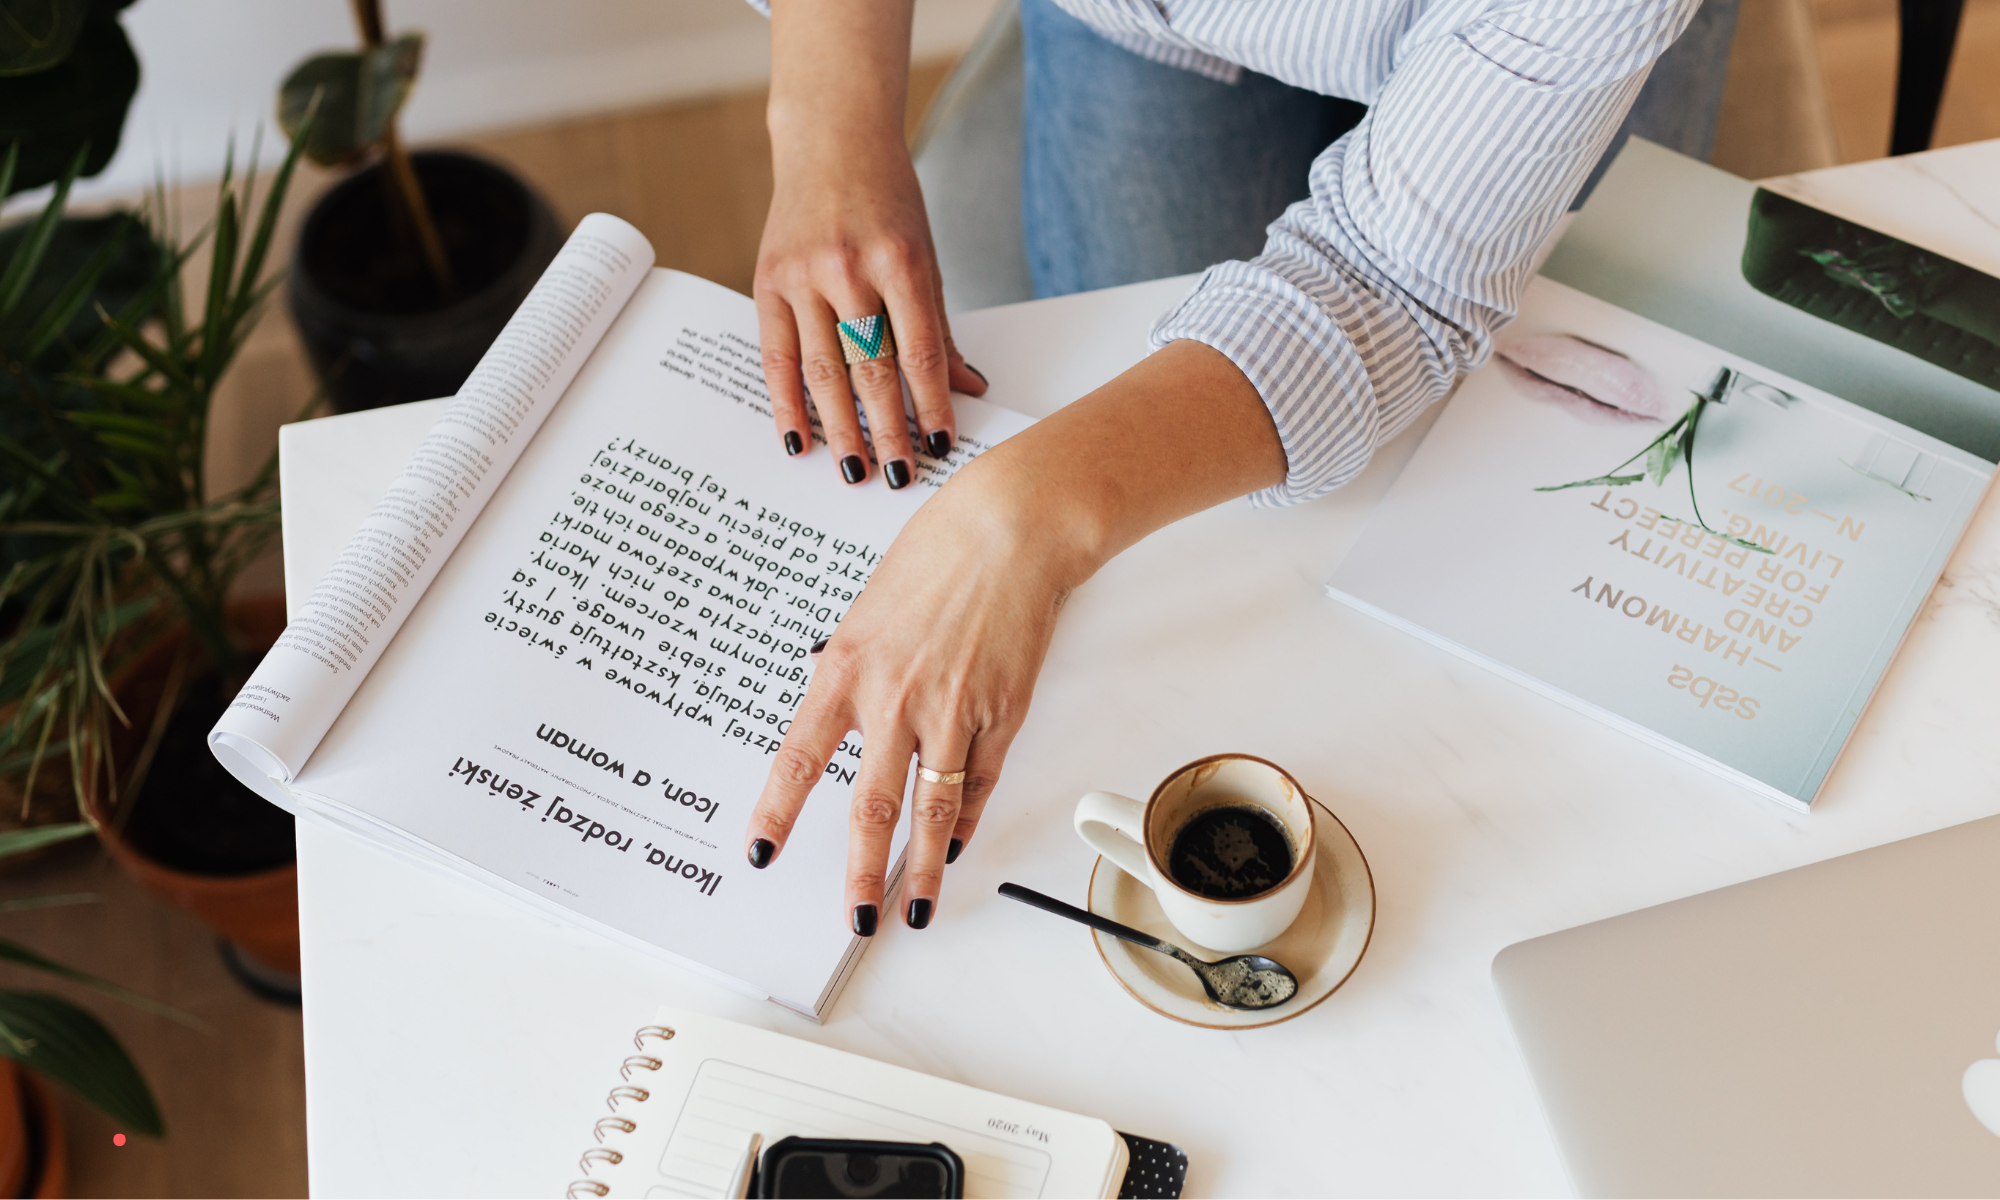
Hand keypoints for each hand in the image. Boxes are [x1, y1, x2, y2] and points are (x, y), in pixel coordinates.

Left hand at [743, 458, 1073, 934]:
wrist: (1010, 530)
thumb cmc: (938, 556)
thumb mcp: (867, 611)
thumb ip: (851, 669)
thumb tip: (839, 715)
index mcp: (845, 668)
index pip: (799, 759)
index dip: (777, 814)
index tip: (761, 854)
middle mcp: (894, 699)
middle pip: (870, 806)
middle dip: (861, 873)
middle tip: (855, 918)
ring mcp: (952, 711)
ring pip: (933, 811)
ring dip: (924, 870)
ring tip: (917, 910)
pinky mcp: (1000, 714)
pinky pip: (979, 783)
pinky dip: (967, 819)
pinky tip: (956, 843)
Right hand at [757, 0, 986, 491]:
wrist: (830, 139)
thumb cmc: (887, 200)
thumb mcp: (925, 254)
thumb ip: (940, 326)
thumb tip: (969, 388)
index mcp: (901, 260)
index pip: (921, 352)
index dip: (933, 405)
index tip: (943, 446)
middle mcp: (849, 269)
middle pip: (873, 369)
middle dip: (890, 430)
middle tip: (900, 478)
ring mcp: (803, 276)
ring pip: (824, 371)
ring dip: (841, 429)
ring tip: (856, 471)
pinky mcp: (768, 282)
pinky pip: (778, 357)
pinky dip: (787, 404)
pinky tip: (800, 440)